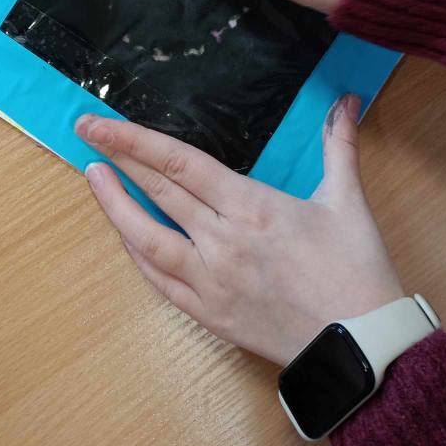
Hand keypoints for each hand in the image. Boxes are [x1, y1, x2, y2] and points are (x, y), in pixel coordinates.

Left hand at [75, 96, 403, 366]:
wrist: (361, 346)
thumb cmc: (357, 270)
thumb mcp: (348, 200)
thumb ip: (339, 144)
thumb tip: (348, 99)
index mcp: (252, 207)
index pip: (180, 163)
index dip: (136, 140)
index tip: (102, 123)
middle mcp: (222, 242)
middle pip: (159, 191)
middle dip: (117, 157)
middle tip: (85, 130)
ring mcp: (211, 281)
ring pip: (148, 239)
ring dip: (116, 206)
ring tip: (93, 176)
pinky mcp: (210, 314)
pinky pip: (162, 280)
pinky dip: (138, 254)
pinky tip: (124, 235)